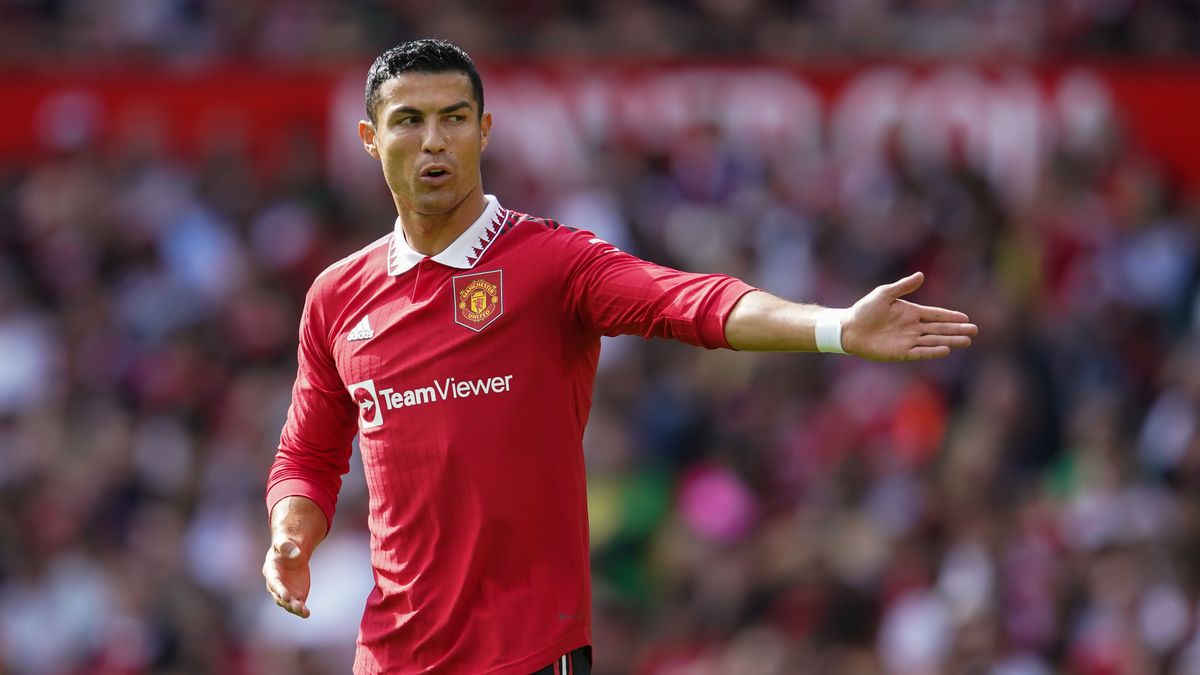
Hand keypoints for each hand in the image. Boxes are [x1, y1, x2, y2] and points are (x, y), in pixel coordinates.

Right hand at [262, 537, 311, 617]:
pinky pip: (297, 604)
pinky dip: (301, 610)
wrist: (292, 553)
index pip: (274, 582)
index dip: (279, 589)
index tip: (285, 595)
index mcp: (271, 571)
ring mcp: (285, 591)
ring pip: (287, 603)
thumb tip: (296, 553)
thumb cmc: (286, 546)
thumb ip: (287, 546)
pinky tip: (306, 614)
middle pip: (279, 596)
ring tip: (303, 612)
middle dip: (286, 601)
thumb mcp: (284, 543)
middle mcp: (275, 585)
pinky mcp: (295, 595)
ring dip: (294, 608)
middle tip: (295, 606)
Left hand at [841, 272, 976, 360]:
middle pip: (939, 329)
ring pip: (934, 341)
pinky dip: (932, 351)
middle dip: (957, 330)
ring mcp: (908, 340)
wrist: (849, 328)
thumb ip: (903, 286)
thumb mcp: (884, 294)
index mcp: (911, 312)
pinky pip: (920, 351)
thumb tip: (921, 275)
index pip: (936, 315)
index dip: (951, 316)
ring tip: (966, 341)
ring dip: (950, 341)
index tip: (966, 318)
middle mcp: (912, 327)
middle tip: (974, 331)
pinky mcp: (900, 352)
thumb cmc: (864, 309)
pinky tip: (945, 349)